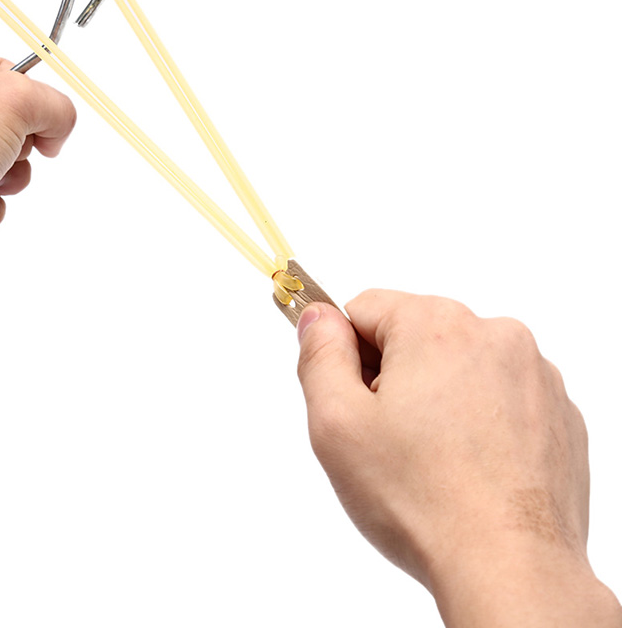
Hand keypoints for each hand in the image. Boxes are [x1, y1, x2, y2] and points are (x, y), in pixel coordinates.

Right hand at [297, 292, 620, 626]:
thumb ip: (319, 354)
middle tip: (388, 438)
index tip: (351, 399)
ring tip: (433, 458)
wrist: (510, 567)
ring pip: (458, 366)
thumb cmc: (421, 498)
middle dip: (393, 377)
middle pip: (414, 335)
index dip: (345, 355)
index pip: (365, 309)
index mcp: (435, 324)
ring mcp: (534, 373)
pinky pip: (501, 396)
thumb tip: (318, 317)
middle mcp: (493, 334)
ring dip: (438, 397)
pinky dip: (480, 420)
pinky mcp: (558, 412)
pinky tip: (470, 466)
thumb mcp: (337, 421)